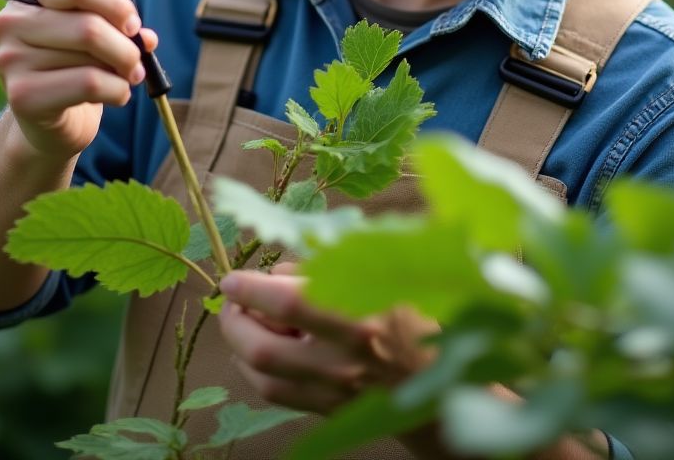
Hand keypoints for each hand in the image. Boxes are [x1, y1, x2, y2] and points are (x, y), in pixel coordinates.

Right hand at [0, 0, 156, 159]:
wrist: (49, 122)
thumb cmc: (75, 70)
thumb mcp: (96, 40)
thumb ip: (120, 28)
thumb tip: (145, 37)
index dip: (116, 6)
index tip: (133, 27)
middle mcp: (12, 22)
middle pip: (89, 25)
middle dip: (127, 48)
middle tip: (137, 64)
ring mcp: (11, 58)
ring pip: (91, 57)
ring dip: (123, 72)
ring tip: (124, 80)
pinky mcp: (21, 95)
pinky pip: (88, 85)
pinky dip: (117, 91)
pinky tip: (117, 96)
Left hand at [219, 265, 437, 414]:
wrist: (441, 377)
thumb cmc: (413, 311)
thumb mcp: (384, 273)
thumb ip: (332, 264)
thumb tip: (279, 271)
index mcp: (363, 314)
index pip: (291, 301)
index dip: (252, 288)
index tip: (233, 277)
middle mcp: (346, 358)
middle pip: (266, 348)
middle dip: (236, 320)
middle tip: (232, 299)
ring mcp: (336, 389)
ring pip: (265, 375)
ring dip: (240, 345)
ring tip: (241, 321)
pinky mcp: (330, 409)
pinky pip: (275, 393)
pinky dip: (254, 369)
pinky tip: (253, 350)